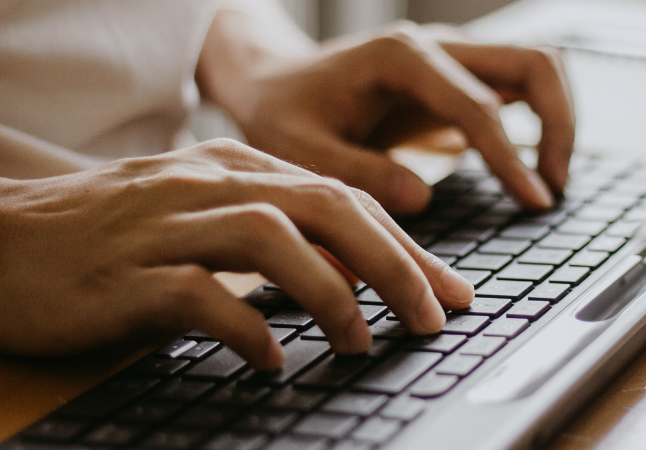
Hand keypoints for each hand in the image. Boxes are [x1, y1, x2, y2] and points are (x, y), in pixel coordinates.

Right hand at [0, 139, 473, 369]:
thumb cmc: (111, 236)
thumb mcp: (203, 217)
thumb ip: (274, 234)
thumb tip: (352, 275)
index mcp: (234, 168)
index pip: (342, 197)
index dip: (405, 245)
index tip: (449, 290)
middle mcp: (206, 183)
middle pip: (324, 206)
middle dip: (394, 262)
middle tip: (433, 317)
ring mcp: (164, 224)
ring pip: (271, 238)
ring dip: (331, 293)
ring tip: (360, 341)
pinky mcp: (123, 275)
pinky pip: (198, 295)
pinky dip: (246, 328)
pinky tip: (270, 362)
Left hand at [199, 18, 574, 214]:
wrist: (275, 83)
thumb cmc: (284, 115)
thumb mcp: (301, 149)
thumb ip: (359, 172)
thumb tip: (423, 197)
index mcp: (401, 58)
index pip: (479, 104)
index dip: (511, 157)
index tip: (534, 202)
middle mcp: (437, 47)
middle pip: (534, 62)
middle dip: (560, 124)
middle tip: (552, 188)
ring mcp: (453, 58)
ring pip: (538, 66)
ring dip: (559, 119)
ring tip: (548, 182)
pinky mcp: (458, 79)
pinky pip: (519, 87)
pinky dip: (540, 122)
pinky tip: (529, 170)